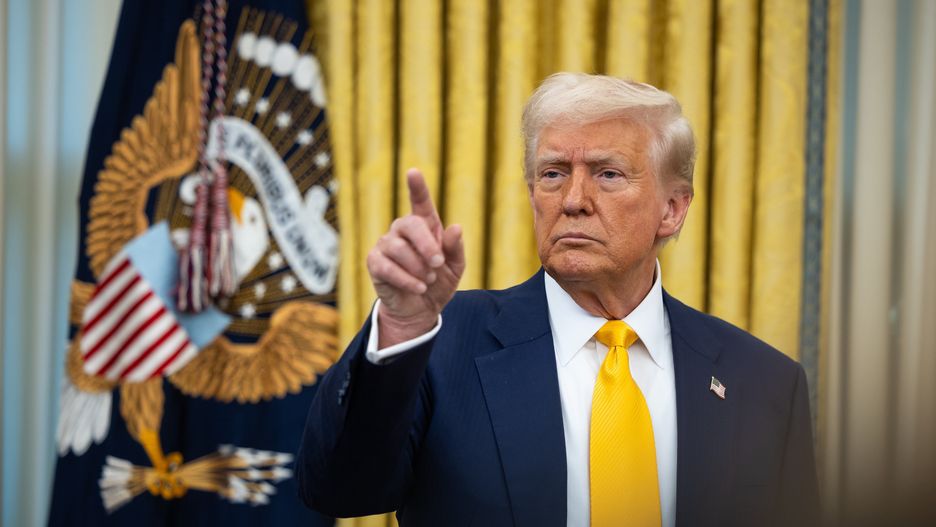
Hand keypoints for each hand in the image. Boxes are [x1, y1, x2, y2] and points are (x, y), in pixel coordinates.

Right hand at [367, 168, 464, 346]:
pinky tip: (418, 287)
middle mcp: (402, 231)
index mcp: (425, 226)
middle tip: (438, 263)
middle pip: (409, 223)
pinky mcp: (374, 262)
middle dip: (426, 244)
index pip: (420, 203)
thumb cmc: (438, 284)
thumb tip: (456, 227)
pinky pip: (386, 266)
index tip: (413, 172)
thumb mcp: (455, 268)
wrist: (420, 311)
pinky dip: (406, 278)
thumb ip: (455, 249)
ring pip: (398, 248)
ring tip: (429, 280)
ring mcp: (386, 245)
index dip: (417, 188)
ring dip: (417, 266)